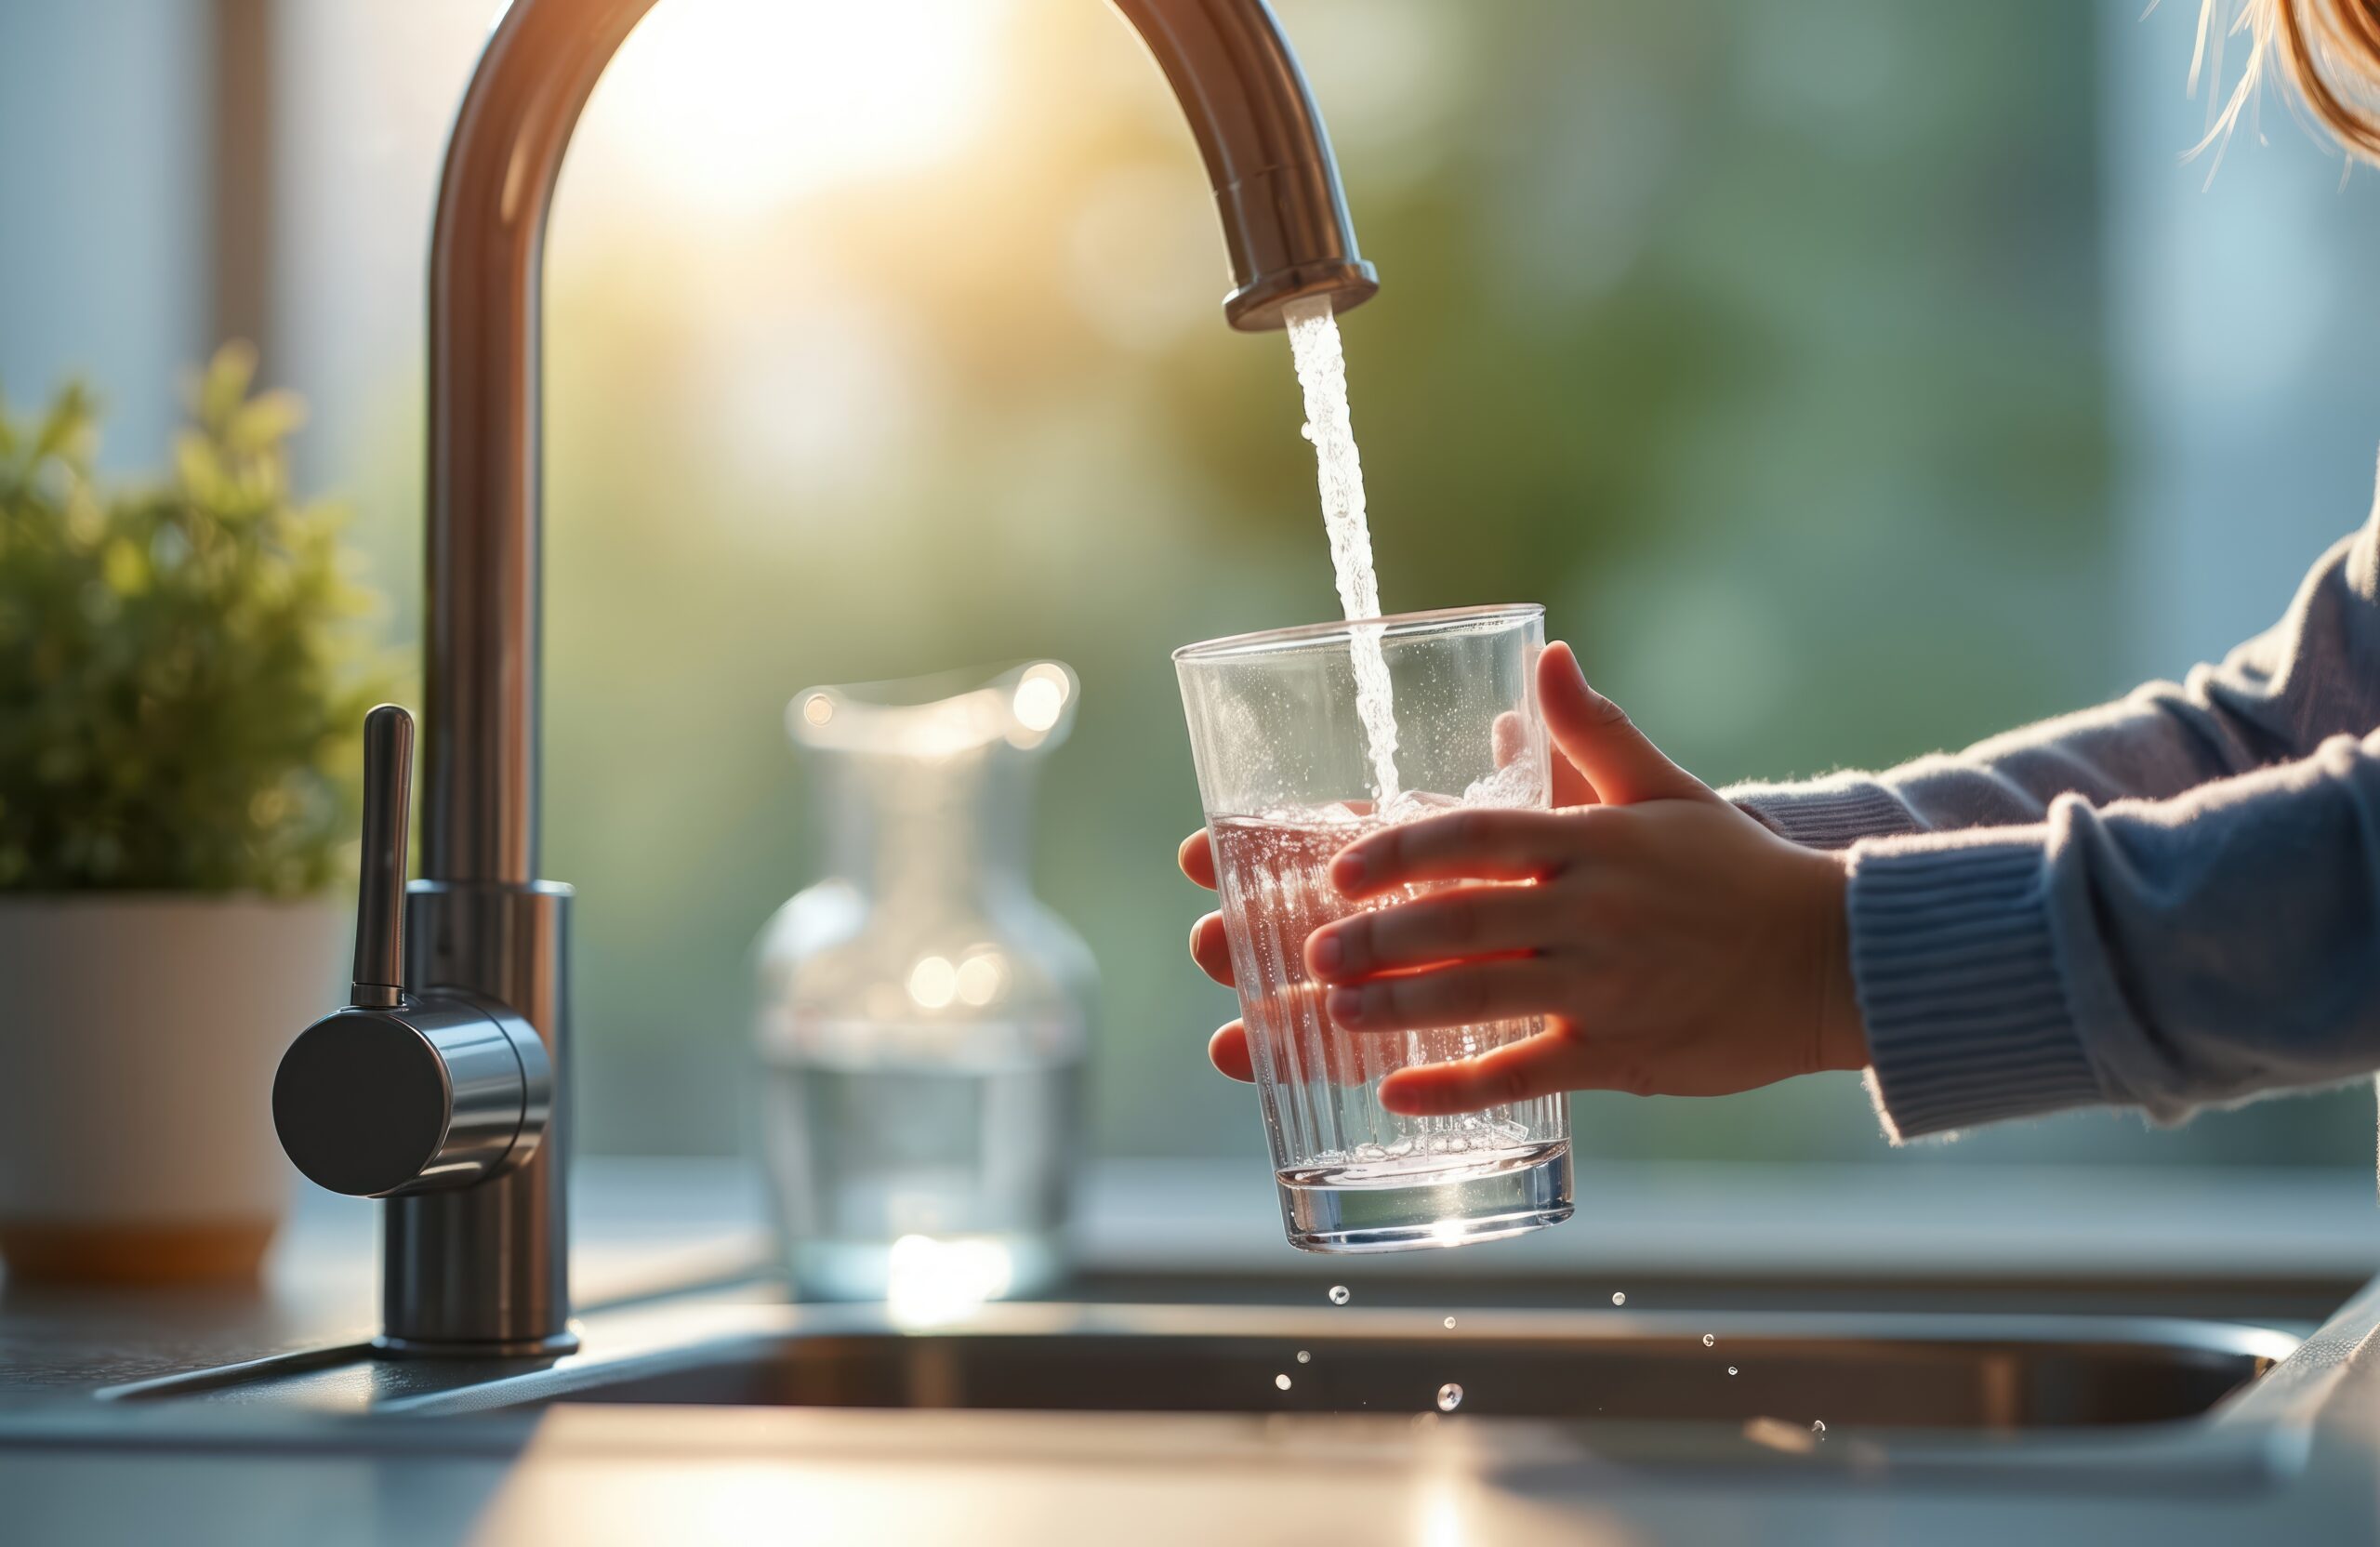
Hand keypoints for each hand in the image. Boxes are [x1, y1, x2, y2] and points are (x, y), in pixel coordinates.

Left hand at [1179, 641, 1865, 1113]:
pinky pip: (1527, 1074)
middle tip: (1310, 950)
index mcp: (1595, 841)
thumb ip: (1594, 730)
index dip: (1399, 850)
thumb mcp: (1666, 790)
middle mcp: (1593, 910)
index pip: (1477, 835)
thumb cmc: (1738, 871)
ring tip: (1331, 1010)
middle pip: (1464, 918)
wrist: (1836, 958)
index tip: (1336, 869)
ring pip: (1484, 994)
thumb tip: (1544, 654)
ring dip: (1401, 1004)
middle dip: (1379, 935)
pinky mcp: (1622, 1054)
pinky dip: (1458, 1087)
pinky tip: (1396, 1092)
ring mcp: (1606, 985)